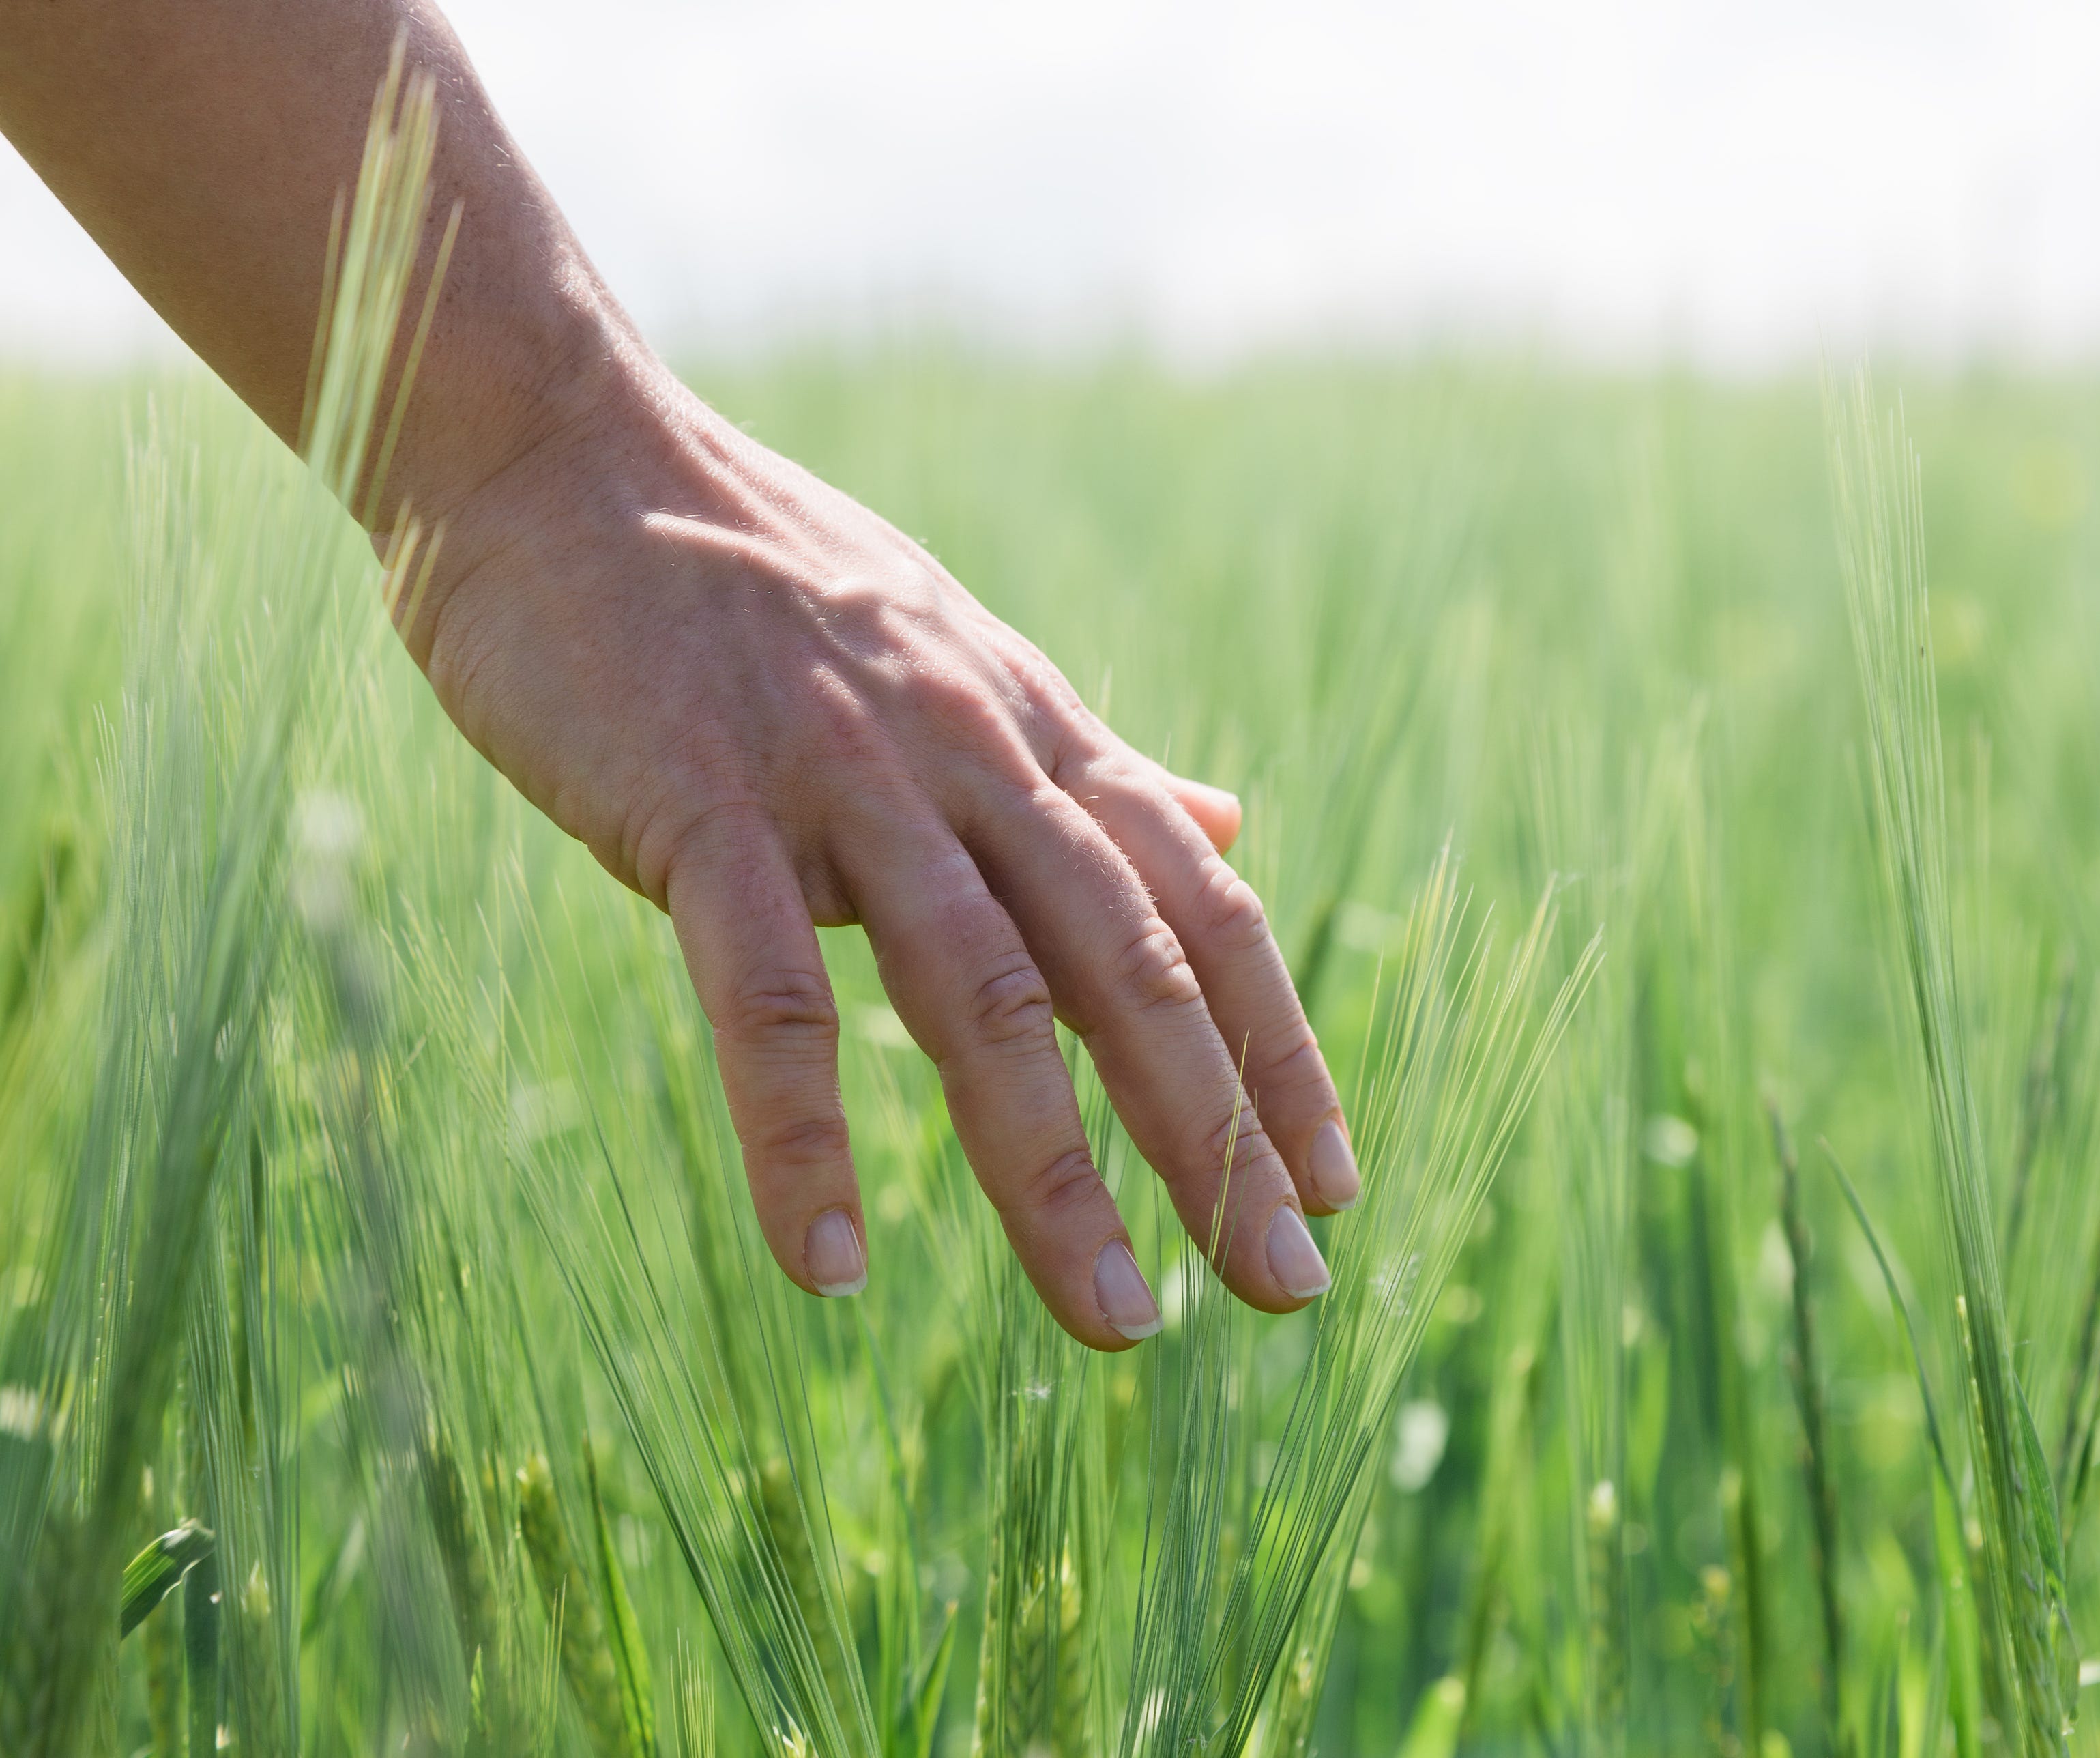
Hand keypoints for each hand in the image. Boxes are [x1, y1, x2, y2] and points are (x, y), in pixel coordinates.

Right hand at [408, 372, 1358, 1345]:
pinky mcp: (698, 799)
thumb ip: (1098, 768)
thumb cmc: (761, 580)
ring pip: (979, 997)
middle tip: (1286, 1288)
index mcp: (1037, 735)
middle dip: (1217, 1138)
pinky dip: (800, 1137)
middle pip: (1131, 970)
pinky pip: (763, 993)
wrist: (563, 453)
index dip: (1278, 1050)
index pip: (1202, 911)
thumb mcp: (969, 665)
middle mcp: (972, 755)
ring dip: (1054, 1173)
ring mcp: (841, 777)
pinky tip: (825, 1268)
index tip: (1332, 1182)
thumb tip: (1237, 826)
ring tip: (1119, 1322)